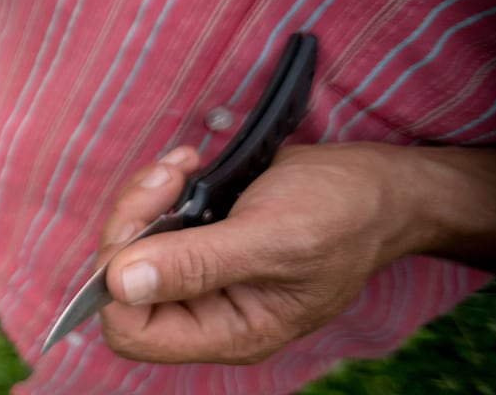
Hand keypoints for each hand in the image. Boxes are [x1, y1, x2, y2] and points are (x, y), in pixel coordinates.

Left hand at [93, 143, 415, 363]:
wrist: (375, 185)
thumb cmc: (341, 216)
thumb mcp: (272, 238)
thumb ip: (197, 264)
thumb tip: (121, 284)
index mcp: (228, 331)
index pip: (133, 331)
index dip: (120, 280)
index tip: (149, 224)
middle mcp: (207, 310)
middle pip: (121, 283)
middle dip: (133, 222)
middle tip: (168, 179)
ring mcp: (200, 274)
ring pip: (130, 245)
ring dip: (146, 196)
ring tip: (183, 166)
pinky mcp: (199, 239)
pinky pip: (150, 218)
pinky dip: (160, 185)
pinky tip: (190, 163)